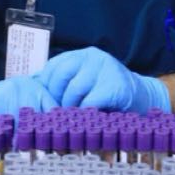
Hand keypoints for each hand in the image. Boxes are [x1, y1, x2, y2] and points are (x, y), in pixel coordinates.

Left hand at [34, 47, 169, 113]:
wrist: (142, 98)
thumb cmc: (107, 94)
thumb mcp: (83, 83)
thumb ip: (62, 83)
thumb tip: (32, 84)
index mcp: (81, 55)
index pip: (52, 66)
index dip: (46, 87)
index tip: (45, 104)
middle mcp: (92, 57)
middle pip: (61, 75)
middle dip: (56, 98)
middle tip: (58, 114)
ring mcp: (105, 69)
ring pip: (74, 90)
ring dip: (70, 108)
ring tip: (72, 119)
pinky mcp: (115, 85)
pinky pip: (90, 101)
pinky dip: (84, 113)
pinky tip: (86, 119)